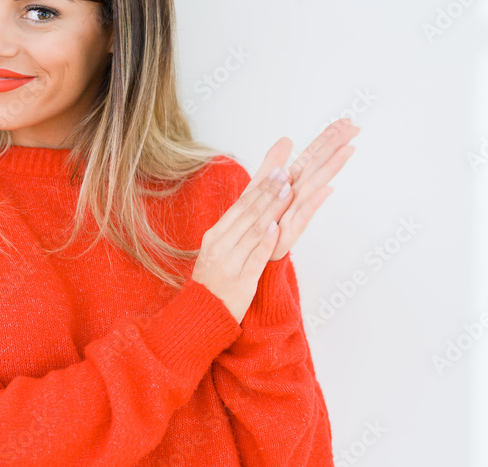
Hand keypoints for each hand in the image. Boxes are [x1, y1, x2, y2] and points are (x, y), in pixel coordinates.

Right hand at [192, 161, 294, 322]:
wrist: (199, 318)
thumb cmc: (213, 283)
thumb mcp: (219, 250)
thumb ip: (236, 228)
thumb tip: (255, 204)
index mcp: (215, 235)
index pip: (241, 205)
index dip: (261, 186)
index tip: (278, 169)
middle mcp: (220, 246)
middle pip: (248, 213)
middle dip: (269, 190)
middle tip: (287, 172)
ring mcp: (228, 264)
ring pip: (253, 231)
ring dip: (271, 209)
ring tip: (288, 191)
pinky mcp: (239, 283)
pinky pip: (254, 259)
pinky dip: (264, 242)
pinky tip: (275, 228)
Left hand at [244, 118, 360, 260]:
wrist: (248, 254)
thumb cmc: (259, 221)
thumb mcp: (260, 185)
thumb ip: (273, 162)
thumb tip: (287, 138)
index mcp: (292, 183)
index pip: (312, 155)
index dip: (327, 138)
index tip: (346, 121)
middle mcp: (297, 196)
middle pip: (318, 166)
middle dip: (335, 146)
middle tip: (355, 128)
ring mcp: (295, 213)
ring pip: (315, 186)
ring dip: (331, 168)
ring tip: (348, 150)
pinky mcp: (288, 233)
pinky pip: (302, 216)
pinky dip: (314, 203)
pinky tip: (327, 189)